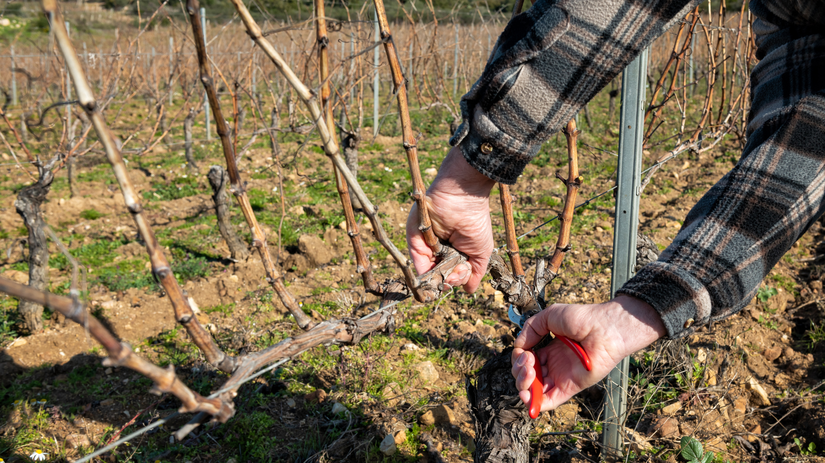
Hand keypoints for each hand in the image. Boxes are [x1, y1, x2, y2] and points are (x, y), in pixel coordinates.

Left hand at [406, 146, 495, 292]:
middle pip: (439, 275)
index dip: (457, 280)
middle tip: (455, 274)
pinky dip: (425, 271)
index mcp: (454, 251)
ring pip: (428, 272)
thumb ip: (474, 273)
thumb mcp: (481, 252)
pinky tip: (437, 272)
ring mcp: (426, 245)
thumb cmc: (476, 222)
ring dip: (439, 277)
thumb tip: (469, 292)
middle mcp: (439, 249)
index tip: (463, 278)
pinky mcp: (414, 239)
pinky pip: (416, 261)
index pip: (452, 274)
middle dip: (448, 280)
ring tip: (449, 272)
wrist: (463, 198)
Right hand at [511, 295, 665, 410]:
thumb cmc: (583, 319)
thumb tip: (518, 346)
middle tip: (528, 361)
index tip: (523, 351)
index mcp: (549, 349)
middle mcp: (554, 365)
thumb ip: (531, 329)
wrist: (605, 328)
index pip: (526, 361)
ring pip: (534, 391)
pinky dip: (535, 404)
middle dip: (519, 370)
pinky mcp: (569, 388)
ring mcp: (561, 377)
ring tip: (529, 372)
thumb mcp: (550, 316)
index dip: (519, 358)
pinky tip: (527, 394)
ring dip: (523, 385)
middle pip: (527, 376)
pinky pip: (549, 402)